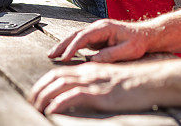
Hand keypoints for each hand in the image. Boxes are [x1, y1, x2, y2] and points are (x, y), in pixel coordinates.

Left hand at [30, 62, 152, 113]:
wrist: (150, 81)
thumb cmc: (133, 84)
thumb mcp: (110, 82)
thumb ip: (96, 84)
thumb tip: (83, 94)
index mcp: (90, 70)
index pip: (60, 72)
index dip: (45, 81)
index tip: (36, 92)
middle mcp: (88, 73)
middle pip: (55, 77)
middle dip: (39, 88)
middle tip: (30, 101)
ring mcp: (93, 83)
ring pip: (60, 85)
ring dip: (44, 96)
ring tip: (35, 107)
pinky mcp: (99, 94)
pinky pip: (73, 97)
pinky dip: (59, 103)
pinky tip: (51, 111)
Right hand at [47, 19, 152, 62]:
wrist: (146, 35)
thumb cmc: (139, 42)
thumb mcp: (128, 50)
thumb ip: (111, 54)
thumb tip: (93, 60)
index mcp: (104, 27)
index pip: (84, 36)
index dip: (73, 47)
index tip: (64, 57)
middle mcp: (98, 28)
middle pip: (76, 34)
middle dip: (62, 44)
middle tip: (51, 55)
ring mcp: (97, 33)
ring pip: (76, 38)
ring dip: (64, 46)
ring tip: (53, 55)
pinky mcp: (97, 39)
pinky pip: (81, 43)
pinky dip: (72, 48)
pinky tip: (65, 56)